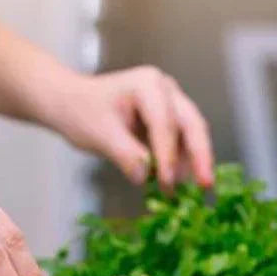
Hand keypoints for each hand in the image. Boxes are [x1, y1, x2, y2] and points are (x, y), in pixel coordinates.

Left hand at [47, 66, 213, 190]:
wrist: (70, 104)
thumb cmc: (80, 111)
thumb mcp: (98, 134)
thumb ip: (124, 154)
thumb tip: (145, 177)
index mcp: (147, 84)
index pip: (164, 122)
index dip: (167, 153)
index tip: (166, 181)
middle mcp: (165, 90)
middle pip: (191, 124)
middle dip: (199, 155)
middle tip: (206, 184)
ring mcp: (169, 104)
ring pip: (191, 134)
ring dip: (193, 162)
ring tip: (193, 191)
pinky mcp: (167, 120)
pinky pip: (181, 142)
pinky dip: (181, 162)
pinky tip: (179, 184)